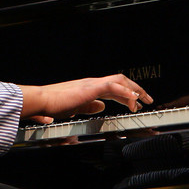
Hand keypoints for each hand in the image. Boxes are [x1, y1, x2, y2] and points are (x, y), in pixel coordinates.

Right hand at [19, 74, 152, 123]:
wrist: (42, 100)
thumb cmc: (53, 105)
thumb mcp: (75, 108)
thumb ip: (89, 106)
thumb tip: (102, 107)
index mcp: (89, 88)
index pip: (113, 88)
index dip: (126, 95)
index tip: (135, 103)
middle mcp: (92, 83)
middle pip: (120, 81)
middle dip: (135, 89)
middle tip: (147, 99)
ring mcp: (92, 84)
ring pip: (119, 81)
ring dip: (134, 89)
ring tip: (144, 99)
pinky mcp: (90, 88)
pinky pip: (113, 87)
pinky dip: (125, 92)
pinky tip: (133, 99)